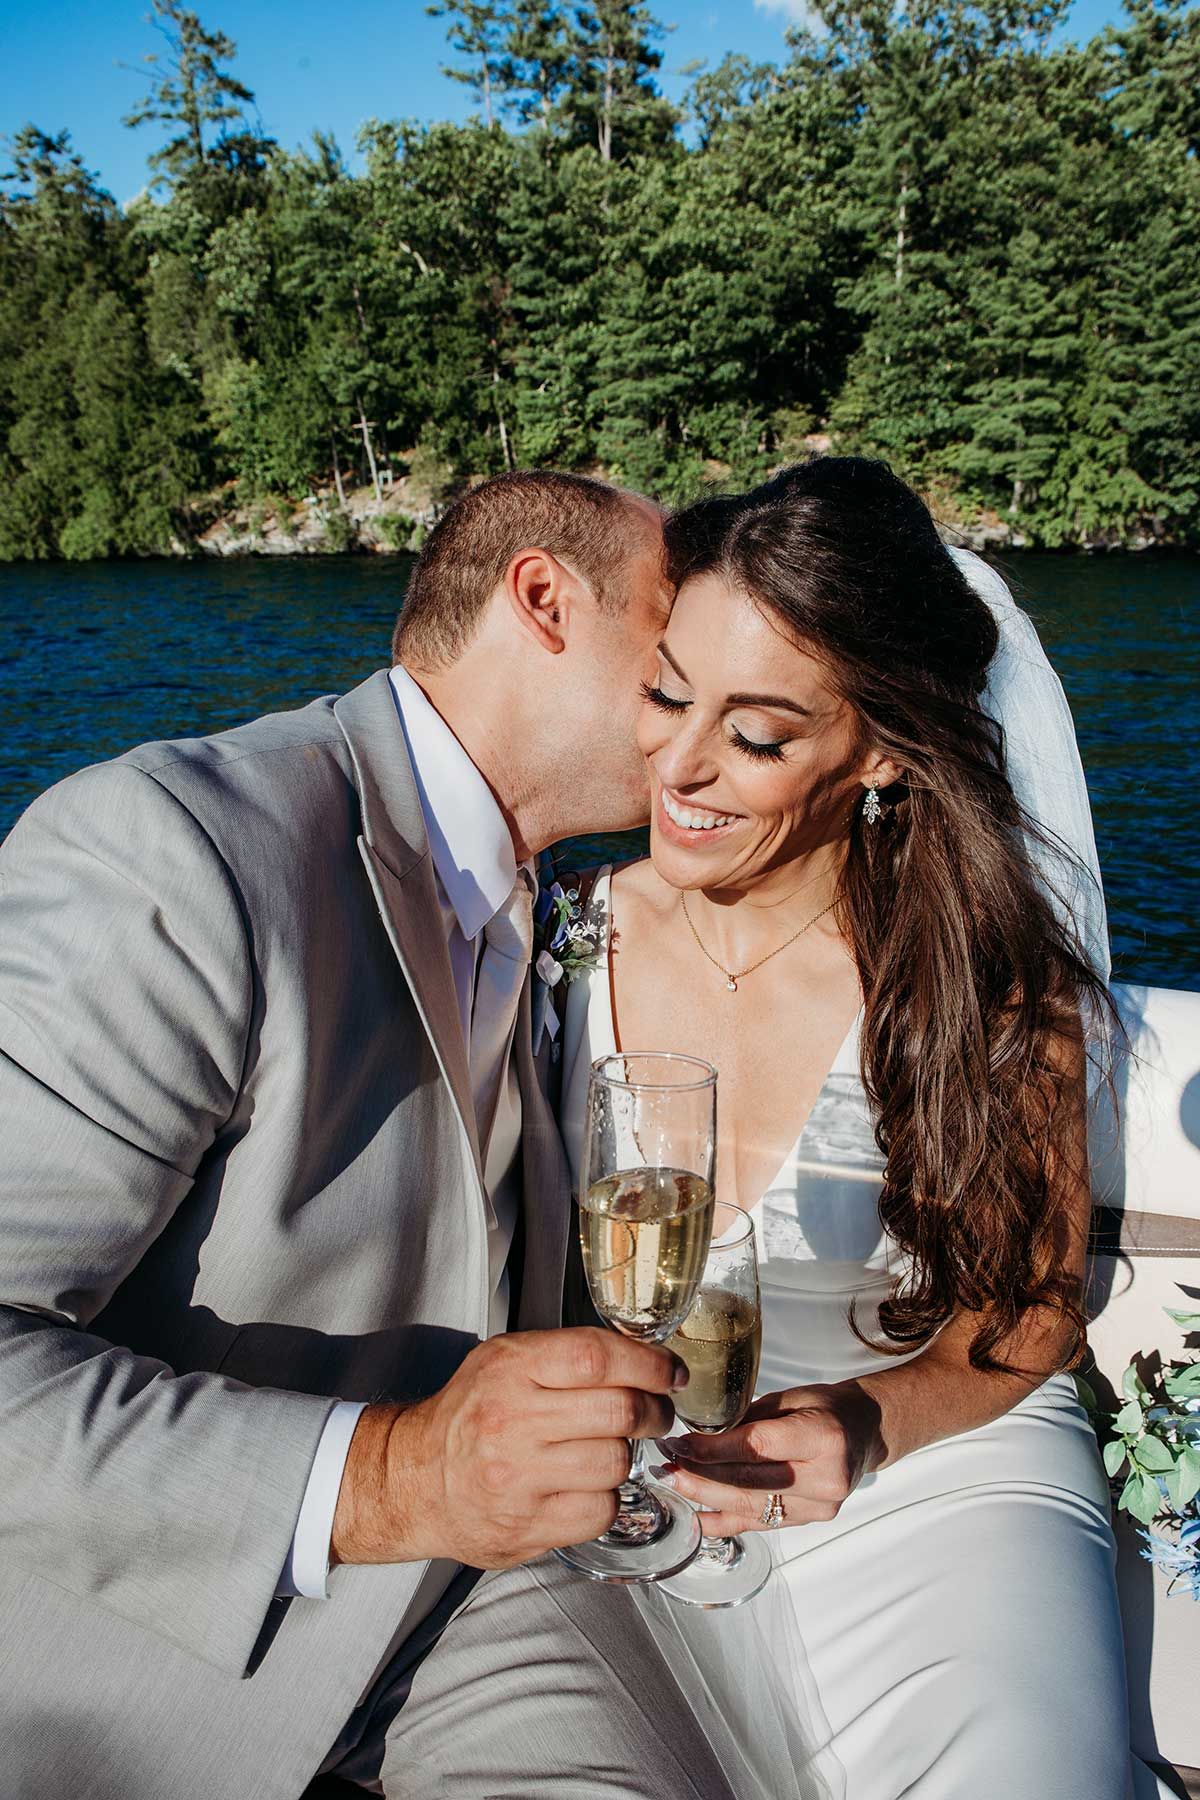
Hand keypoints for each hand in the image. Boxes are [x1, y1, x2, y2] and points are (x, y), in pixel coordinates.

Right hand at [331, 1327, 684, 1569]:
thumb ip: (563, 1355)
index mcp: (510, 1370)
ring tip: (609, 1449)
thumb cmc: (469, 1415)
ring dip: (625, 1455)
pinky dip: (605, 1498)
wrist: (413, 1479)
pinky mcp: (526, 1527)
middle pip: (618, 1411)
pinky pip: (600, 1510)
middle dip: (654, 1410)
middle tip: (658, 1411)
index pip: (597, 1357)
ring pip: (615, 1462)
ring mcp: (519, 1479)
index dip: (647, 1363)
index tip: (671, 1372)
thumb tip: (641, 1356)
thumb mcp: (502, 1361)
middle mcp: (513, 1422)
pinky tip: (585, 1486)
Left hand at [658, 1380, 884, 1535]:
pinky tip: (696, 1517)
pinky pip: (758, 1525)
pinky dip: (724, 1522)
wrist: (865, 1433)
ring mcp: (819, 1507)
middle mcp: (825, 1479)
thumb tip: (699, 1436)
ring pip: (749, 1507)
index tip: (679, 1443)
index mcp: (823, 1437)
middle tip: (666, 1462)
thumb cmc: (826, 1408)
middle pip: (748, 1481)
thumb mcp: (792, 1398)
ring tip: (673, 1482)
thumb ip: (750, 1420)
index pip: (756, 1447)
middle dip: (700, 1473)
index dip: (712, 1449)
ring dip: (705, 1497)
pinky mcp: (809, 1522)